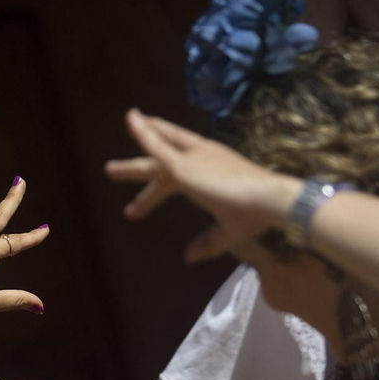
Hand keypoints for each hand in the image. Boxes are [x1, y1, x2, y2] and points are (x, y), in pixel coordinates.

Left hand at [105, 108, 300, 262]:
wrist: (269, 200)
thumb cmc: (256, 214)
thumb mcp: (228, 232)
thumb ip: (208, 243)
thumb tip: (188, 257)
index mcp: (213, 168)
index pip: (180, 167)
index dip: (160, 175)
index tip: (146, 181)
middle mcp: (201, 157)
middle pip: (164, 158)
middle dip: (139, 167)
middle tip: (113, 171)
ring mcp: (192, 159)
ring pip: (155, 154)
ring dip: (132, 164)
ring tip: (108, 170)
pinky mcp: (183, 166)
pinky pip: (156, 148)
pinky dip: (142, 135)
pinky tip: (130, 122)